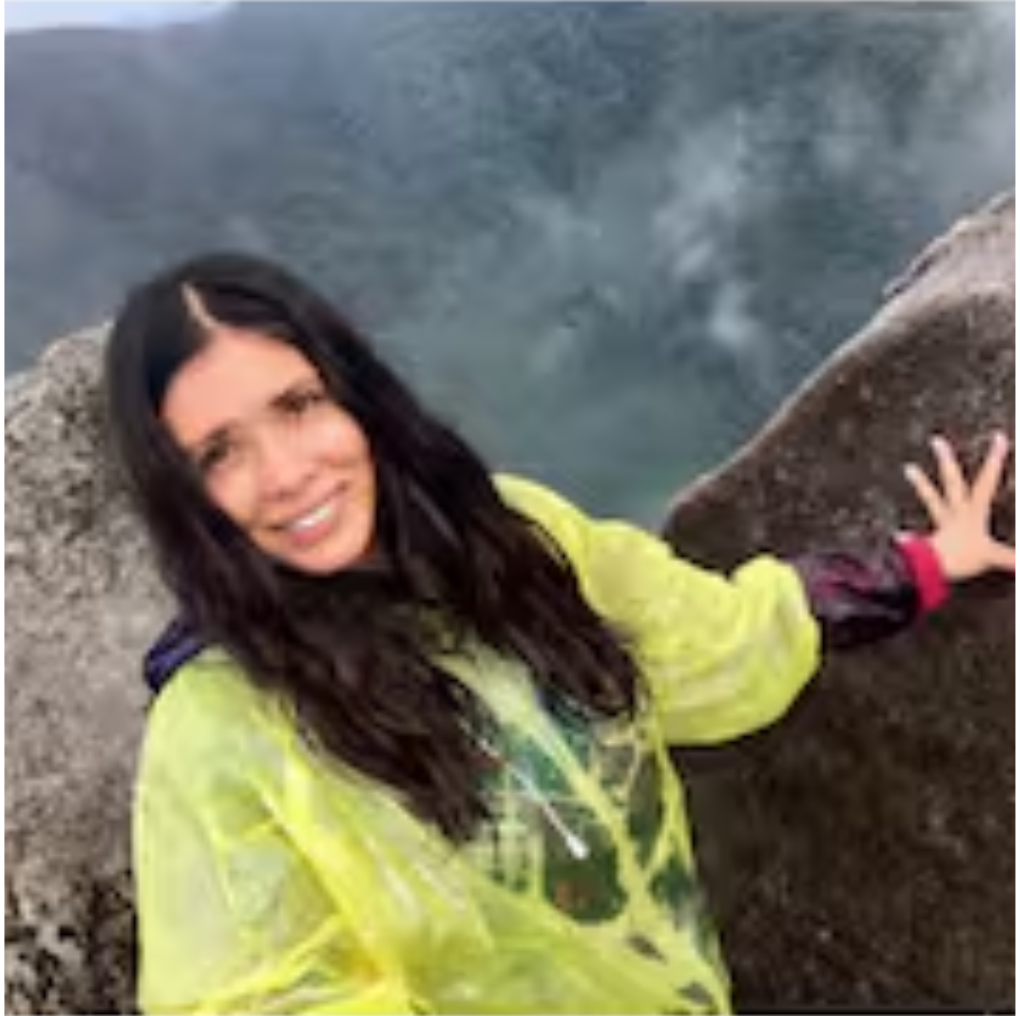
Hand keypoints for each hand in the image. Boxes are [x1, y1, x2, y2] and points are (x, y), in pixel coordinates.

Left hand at [904, 432, 1014, 581]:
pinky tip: (900, 529)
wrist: (933, 567)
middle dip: (947, 460)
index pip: (986, 481)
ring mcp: (939, 522)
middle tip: (937, 441)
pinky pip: (919, 528)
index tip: (999, 438)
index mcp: (973, 513)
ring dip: (921, 483)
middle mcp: (955, 513)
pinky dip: (909, 531)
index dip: (994, 460)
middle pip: (952, 481)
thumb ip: (1011, 557)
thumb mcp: (994, 557)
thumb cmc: (961, 559)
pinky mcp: (928, 535)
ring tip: (908, 468)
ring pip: (931, 497)